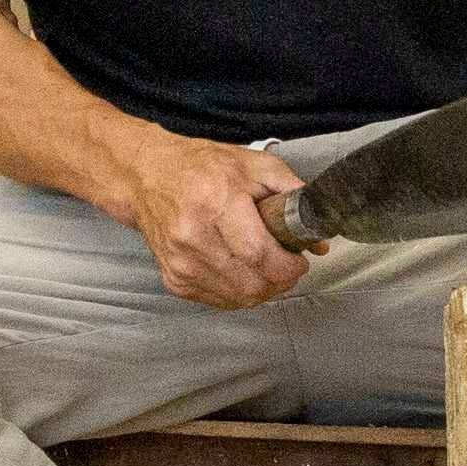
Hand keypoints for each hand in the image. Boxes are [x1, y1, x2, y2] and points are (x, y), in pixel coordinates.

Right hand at [120, 125, 315, 308]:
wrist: (148, 176)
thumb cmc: (200, 167)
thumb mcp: (254, 164)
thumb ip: (293, 194)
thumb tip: (318, 237)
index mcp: (215, 203)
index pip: (259, 254)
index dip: (288, 266)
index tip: (298, 260)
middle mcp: (193, 237)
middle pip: (251, 283)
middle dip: (280, 281)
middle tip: (287, 265)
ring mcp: (181, 262)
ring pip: (238, 298)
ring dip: (262, 289)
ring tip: (266, 267)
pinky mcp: (174, 278)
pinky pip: (219, 301)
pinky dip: (238, 292)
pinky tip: (242, 271)